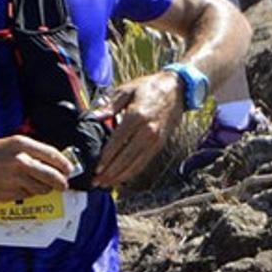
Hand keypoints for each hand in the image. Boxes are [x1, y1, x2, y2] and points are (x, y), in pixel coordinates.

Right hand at [0, 136, 71, 201]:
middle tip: (63, 185)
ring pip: (42, 189)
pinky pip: (27, 196)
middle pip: (53, 177)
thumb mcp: (9, 145)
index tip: (69, 170)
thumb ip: (31, 153)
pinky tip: (17, 187)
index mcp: (21, 145)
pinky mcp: (10, 194)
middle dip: (61, 183)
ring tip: (34, 184)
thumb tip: (53, 164)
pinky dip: (27, 193)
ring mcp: (16, 180)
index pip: (53, 156)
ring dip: (43, 189)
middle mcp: (21, 162)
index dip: (65, 165)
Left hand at [91, 72, 184, 186]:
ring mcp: (155, 140)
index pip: (118, 142)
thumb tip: (95, 117)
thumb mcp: (127, 89)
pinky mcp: (159, 145)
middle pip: (126, 157)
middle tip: (97, 182)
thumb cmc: (149, 87)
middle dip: (110, 172)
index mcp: (137, 116)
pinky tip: (121, 178)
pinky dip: (132, 172)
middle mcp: (147, 131)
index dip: (106, 157)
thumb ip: (110, 105)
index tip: (96, 168)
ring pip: (135, 164)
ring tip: (106, 183)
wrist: (176, 89)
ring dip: (120, 176)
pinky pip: (144, 162)